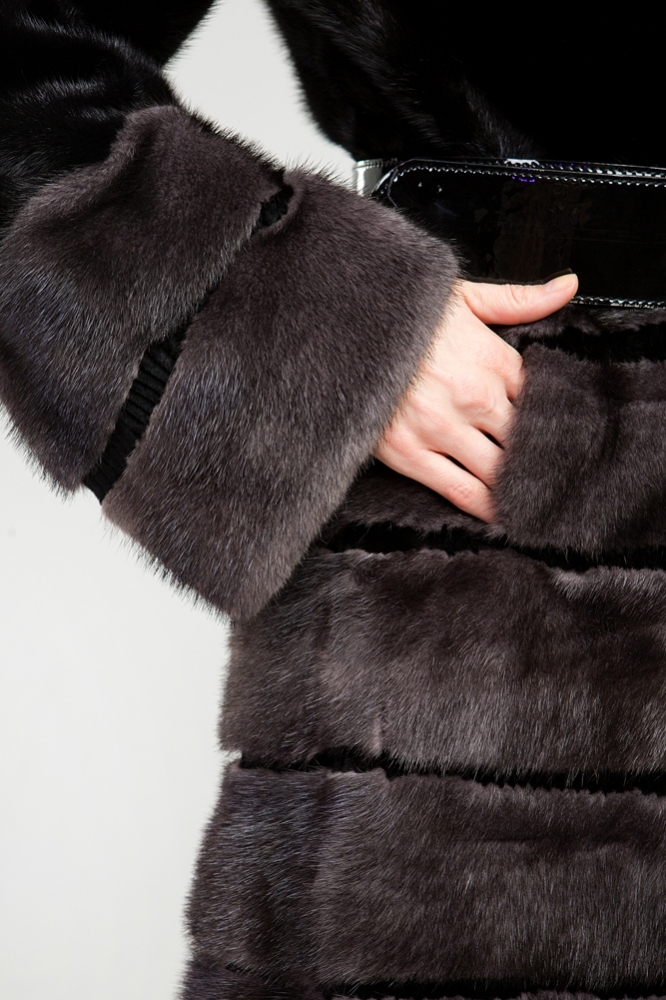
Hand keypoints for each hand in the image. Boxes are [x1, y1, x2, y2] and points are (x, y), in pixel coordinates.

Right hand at [374, 274, 577, 521]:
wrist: (341, 326)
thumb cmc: (401, 313)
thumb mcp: (462, 295)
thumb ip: (518, 299)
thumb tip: (568, 287)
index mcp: (492, 359)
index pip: (539, 400)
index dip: (549, 419)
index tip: (557, 432)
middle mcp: (474, 397)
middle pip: (524, 441)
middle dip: (537, 457)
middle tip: (551, 472)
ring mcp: (442, 428)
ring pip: (498, 472)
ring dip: (515, 486)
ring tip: (529, 498)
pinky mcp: (410, 452)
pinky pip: (460, 491)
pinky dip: (484, 507)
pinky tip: (499, 514)